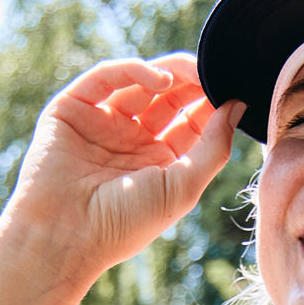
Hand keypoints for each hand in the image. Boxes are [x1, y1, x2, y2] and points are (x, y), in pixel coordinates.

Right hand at [7, 52, 243, 280]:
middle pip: (169, 99)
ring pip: (141, 83)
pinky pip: (107, 78)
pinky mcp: (73, 108)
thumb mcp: (182, 188)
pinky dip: (134, 70)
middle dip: (194, 83)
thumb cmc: (125, 223)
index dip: (212, 106)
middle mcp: (133, 141)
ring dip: (170, 72)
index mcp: (160, 164)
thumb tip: (238, 107)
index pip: (192, 123)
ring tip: (196, 69)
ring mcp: (103, 122)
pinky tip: (161, 79)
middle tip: (217, 71)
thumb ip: (213, 148)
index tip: (235, 93)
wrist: (65, 235)